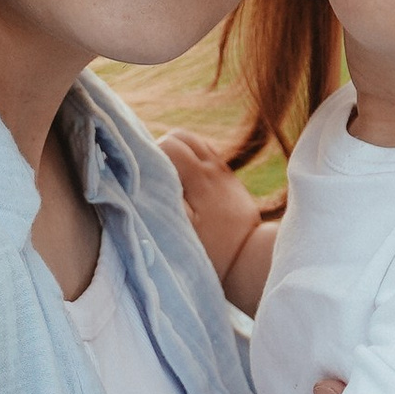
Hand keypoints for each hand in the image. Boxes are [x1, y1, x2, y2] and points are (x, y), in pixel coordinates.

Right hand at [161, 131, 273, 310]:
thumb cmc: (212, 248)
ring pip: (194, 142)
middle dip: (162, 150)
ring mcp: (222, 171)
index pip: (168, 144)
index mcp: (200, 176)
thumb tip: (146, 177)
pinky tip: (185, 181)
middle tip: (154, 177)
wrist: (250, 257)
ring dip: (177, 154)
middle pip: (180, 136)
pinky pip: (205, 154)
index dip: (151, 155)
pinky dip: (191, 159)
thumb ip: (164, 197)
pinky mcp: (228, 178)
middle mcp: (213, 167)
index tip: (144, 177)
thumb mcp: (183, 229)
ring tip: (168, 178)